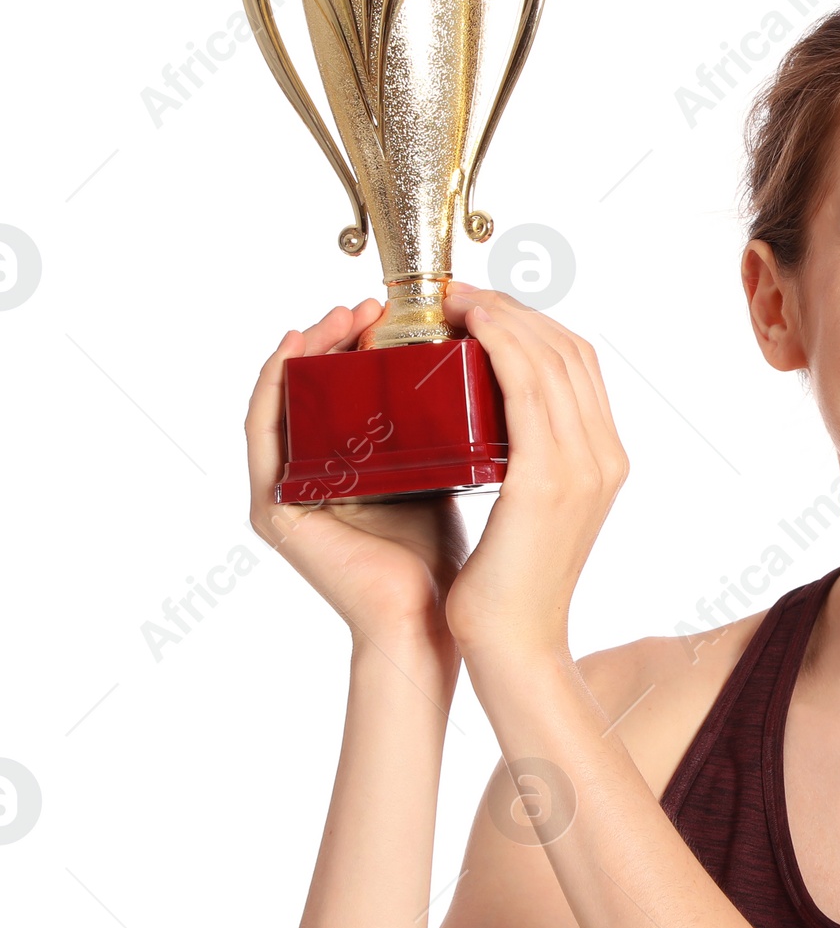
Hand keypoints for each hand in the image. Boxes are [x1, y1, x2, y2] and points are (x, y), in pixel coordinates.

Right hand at [246, 301, 469, 650]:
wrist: (430, 624)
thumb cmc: (442, 557)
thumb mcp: (446, 472)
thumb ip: (444, 426)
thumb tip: (486, 361)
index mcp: (347, 465)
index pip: (348, 387)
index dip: (368, 340)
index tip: (408, 310)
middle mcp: (310, 473)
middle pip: (314, 386)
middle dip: (338, 335)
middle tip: (375, 303)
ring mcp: (285, 489)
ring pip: (284, 397)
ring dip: (308, 347)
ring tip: (346, 314)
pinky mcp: (272, 506)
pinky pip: (264, 430)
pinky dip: (274, 383)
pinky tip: (296, 347)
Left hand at [440, 283, 628, 664]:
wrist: (515, 645)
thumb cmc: (508, 587)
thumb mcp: (533, 511)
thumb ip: (532, 463)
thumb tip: (497, 421)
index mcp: (607, 460)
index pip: (580, 364)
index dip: (533, 322)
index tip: (482, 307)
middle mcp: (605, 456)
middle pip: (569, 349)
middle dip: (513, 307)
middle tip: (458, 292)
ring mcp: (583, 466)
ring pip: (549, 357)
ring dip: (500, 313)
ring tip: (453, 299)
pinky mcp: (547, 478)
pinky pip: (528, 386)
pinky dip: (500, 342)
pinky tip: (469, 325)